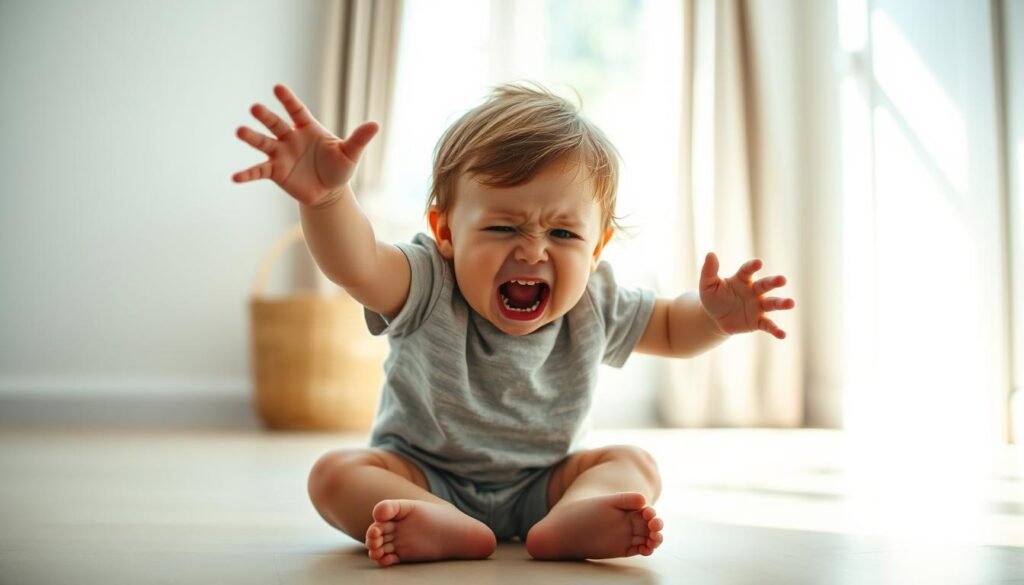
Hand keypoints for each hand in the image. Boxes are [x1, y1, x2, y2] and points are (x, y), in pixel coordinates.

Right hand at [232, 84, 378, 206]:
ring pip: (264, 143)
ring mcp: (280, 154)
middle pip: (276, 124)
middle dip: (266, 117)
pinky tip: (235, 177)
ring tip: (239, 131)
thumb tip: (376, 124)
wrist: (329, 193)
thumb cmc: (339, 168)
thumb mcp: (350, 154)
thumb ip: (359, 139)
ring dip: (252, 138)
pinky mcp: (275, 172)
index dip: (288, 100)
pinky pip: (259, 171)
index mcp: (308, 128)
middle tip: (254, 108)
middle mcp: (290, 138)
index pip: (296, 111)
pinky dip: (247, 174)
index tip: (278, 88)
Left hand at [699, 252, 794, 338]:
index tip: (758, 263)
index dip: (752, 266)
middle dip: (774, 282)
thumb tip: (710, 254)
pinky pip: (768, 325)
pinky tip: (782, 335)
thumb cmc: (713, 298)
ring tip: (791, 303)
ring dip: (781, 303)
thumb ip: (709, 270)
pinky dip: (775, 330)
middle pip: (765, 285)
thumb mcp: (707, 285)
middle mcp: (754, 291)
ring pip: (772, 303)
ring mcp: (758, 306)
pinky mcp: (758, 321)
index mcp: (742, 280)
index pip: (748, 271)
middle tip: (782, 280)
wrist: (714, 318)